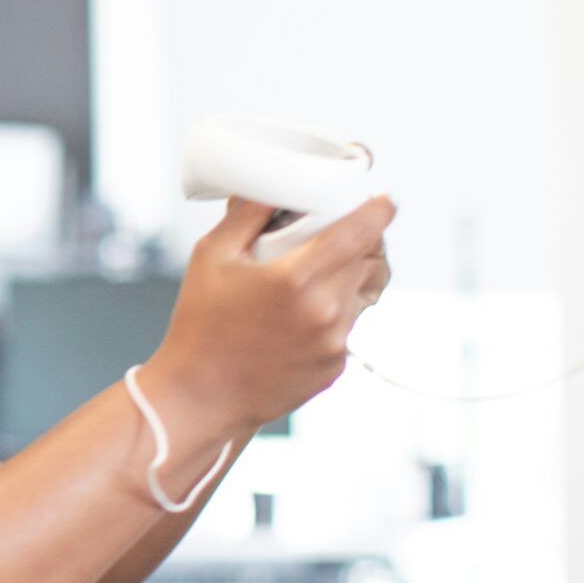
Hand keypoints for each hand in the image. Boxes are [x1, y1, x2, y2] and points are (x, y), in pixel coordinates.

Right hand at [144, 193, 397, 431]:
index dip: (378, 210)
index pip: (360, 232)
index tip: (384, 200)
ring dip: (346, 277)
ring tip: (308, 280)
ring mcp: (334, 342)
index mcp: (297, 277)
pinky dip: (332, 312)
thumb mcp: (212, 257)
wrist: (199, 397)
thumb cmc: (199, 326)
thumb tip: (271, 186)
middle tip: (330, 237)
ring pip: (362, 293)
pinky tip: (295, 318)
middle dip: (357, 242)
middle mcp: (326, 310)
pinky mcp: (334, 366)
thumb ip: (247, 214)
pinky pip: (347, 326)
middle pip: (367, 260)